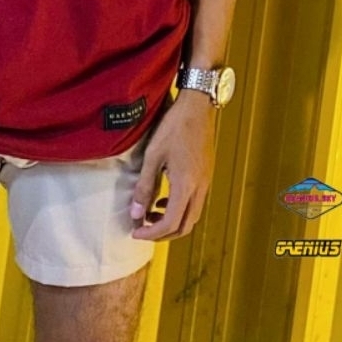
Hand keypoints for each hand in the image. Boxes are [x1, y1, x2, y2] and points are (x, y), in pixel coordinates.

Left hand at [130, 90, 216, 239]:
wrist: (198, 107)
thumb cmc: (174, 127)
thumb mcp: (153, 155)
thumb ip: (144, 186)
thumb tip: (136, 213)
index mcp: (186, 185)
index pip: (170, 223)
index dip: (151, 233)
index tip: (135, 231)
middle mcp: (200, 188)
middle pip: (184, 226)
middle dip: (162, 234)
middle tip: (143, 229)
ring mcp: (206, 182)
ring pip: (192, 216)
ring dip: (172, 221)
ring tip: (151, 213)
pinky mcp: (206, 175)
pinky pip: (195, 202)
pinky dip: (180, 208)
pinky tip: (165, 198)